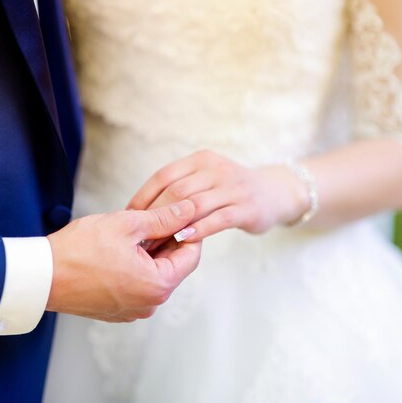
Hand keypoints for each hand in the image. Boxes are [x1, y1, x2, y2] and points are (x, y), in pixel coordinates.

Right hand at [46, 200, 201, 321]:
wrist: (41, 277)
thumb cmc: (79, 251)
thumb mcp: (127, 224)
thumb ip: (164, 218)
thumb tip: (190, 210)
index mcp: (158, 285)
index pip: (191, 255)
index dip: (188, 230)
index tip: (178, 214)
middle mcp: (150, 304)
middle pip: (173, 266)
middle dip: (165, 241)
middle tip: (149, 219)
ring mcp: (133, 311)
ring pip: (154, 275)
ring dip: (149, 253)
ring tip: (128, 234)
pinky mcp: (116, 311)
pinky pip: (137, 286)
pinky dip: (134, 268)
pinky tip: (117, 251)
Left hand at [127, 150, 309, 242]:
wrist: (273, 193)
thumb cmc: (228, 191)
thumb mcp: (204, 181)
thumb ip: (178, 190)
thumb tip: (140, 212)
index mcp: (200, 160)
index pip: (164, 176)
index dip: (143, 197)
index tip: (128, 217)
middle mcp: (216, 169)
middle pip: (177, 191)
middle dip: (154, 214)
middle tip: (139, 235)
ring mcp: (233, 187)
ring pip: (195, 205)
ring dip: (173, 224)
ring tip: (156, 242)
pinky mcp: (246, 207)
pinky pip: (219, 218)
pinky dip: (199, 229)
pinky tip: (184, 239)